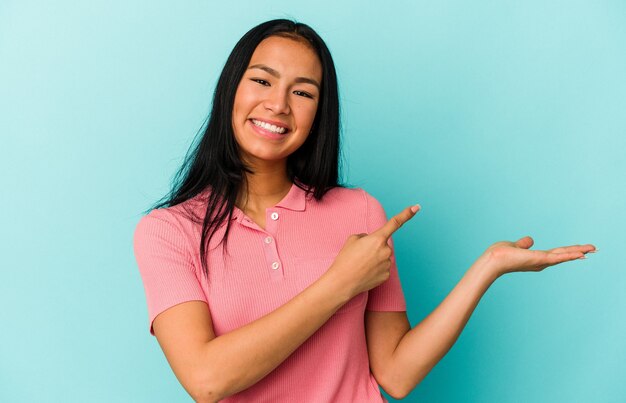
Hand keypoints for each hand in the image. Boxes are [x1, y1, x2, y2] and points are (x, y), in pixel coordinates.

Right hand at [328, 204, 420, 297]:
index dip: (406, 214)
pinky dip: (375, 270)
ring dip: (374, 259)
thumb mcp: (352, 240)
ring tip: (360, 265)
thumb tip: (372, 241)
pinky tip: (365, 273)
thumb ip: (366, 237)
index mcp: (378, 239)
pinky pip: (382, 268)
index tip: (416, 207)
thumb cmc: (345, 260)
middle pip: (383, 245)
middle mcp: (386, 251)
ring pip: (382, 257)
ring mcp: (387, 264)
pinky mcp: (386, 276)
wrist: (342, 282)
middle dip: (374, 248)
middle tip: (359, 256)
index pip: (395, 223)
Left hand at [479, 236, 596, 277]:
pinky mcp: (540, 259)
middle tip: (594, 249)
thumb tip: (530, 240)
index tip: (581, 250)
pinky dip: (570, 255)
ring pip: (564, 255)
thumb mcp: (515, 246)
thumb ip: (524, 244)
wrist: (493, 260)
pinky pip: (558, 256)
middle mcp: (541, 262)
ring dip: (579, 252)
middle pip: (564, 255)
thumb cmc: (500, 255)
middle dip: (579, 252)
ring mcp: (542, 261)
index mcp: (537, 258)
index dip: (569, 251)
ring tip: (593, 249)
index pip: (556, 253)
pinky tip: (581, 253)